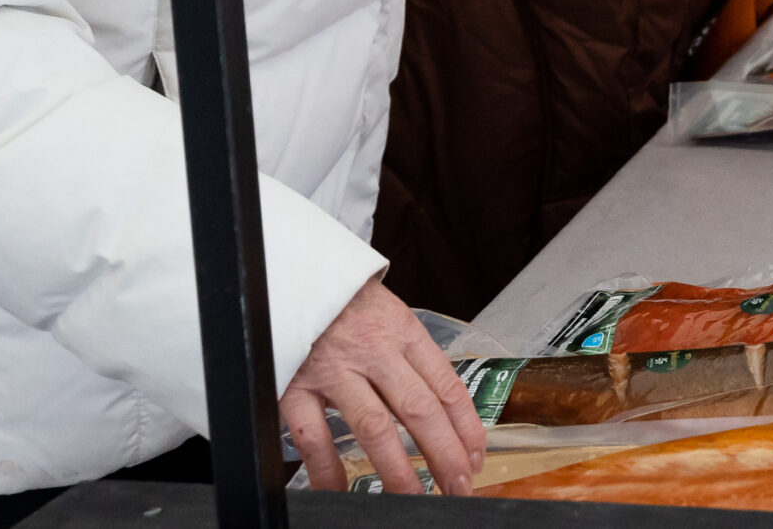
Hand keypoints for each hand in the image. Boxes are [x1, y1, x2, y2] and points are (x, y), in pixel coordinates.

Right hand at [281, 277, 488, 495]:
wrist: (295, 273)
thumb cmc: (347, 302)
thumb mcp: (390, 317)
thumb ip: (411, 358)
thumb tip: (443, 409)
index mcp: (405, 333)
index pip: (447, 386)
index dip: (467, 427)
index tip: (477, 457)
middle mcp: (374, 352)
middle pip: (419, 410)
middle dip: (444, 454)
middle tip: (459, 487)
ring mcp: (334, 370)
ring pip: (374, 427)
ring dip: (398, 469)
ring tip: (413, 499)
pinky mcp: (295, 386)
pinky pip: (315, 437)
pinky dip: (328, 470)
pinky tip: (341, 491)